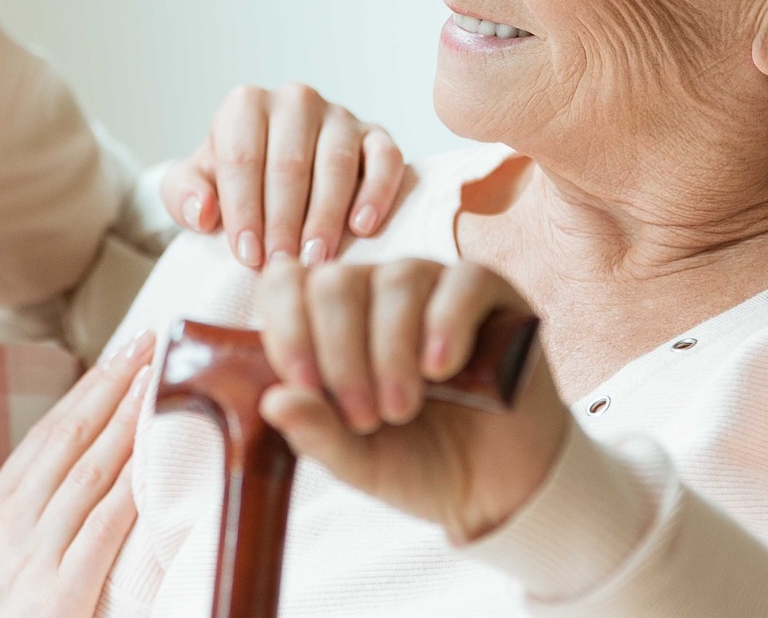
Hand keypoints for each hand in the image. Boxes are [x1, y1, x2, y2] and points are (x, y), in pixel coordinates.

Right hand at [0, 331, 155, 617]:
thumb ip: (5, 533)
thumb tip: (38, 502)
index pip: (42, 438)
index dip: (82, 394)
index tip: (113, 359)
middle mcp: (7, 522)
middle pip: (68, 436)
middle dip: (110, 384)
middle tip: (146, 340)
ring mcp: (32, 553)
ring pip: (89, 468)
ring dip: (127, 417)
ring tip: (157, 376)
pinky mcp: (59, 590)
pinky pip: (104, 526)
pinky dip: (132, 486)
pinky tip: (155, 456)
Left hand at [159, 83, 403, 267]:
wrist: (274, 178)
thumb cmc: (233, 186)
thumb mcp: (194, 187)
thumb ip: (183, 195)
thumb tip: (203, 212)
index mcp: (246, 106)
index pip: (242, 158)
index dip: (243, 210)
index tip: (247, 257)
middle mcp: (294, 101)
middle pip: (289, 163)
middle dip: (283, 221)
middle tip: (282, 265)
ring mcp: (339, 116)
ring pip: (336, 163)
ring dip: (325, 215)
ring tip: (316, 259)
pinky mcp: (376, 135)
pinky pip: (385, 158)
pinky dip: (377, 192)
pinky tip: (364, 228)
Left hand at [253, 256, 567, 542]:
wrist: (495, 486)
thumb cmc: (416, 459)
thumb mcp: (356, 460)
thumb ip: (316, 432)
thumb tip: (273, 401)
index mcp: (329, 319)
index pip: (286, 284)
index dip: (288, 331)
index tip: (307, 388)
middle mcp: (375, 289)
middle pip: (336, 282)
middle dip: (341, 355)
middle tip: (365, 417)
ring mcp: (432, 284)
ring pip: (395, 281)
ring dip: (391, 351)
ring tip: (403, 408)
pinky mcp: (489, 293)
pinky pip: (462, 281)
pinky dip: (446, 323)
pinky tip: (440, 367)